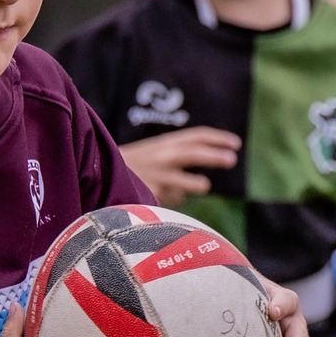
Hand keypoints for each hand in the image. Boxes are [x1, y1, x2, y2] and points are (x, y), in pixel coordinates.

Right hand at [120, 127, 238, 206]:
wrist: (99, 176)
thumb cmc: (133, 165)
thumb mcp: (154, 153)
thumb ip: (178, 156)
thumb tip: (209, 167)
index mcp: (164, 143)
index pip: (195, 136)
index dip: (217, 138)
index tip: (236, 143)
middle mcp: (161, 156)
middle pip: (194, 153)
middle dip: (215, 155)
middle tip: (233, 159)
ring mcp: (156, 176)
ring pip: (188, 183)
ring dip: (198, 184)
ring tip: (203, 184)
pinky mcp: (151, 195)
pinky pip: (173, 200)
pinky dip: (174, 199)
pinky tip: (164, 196)